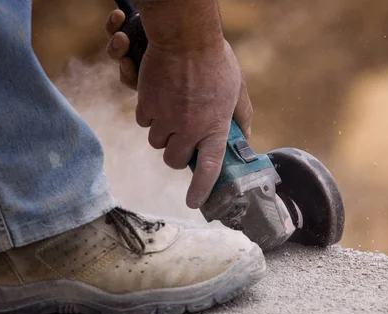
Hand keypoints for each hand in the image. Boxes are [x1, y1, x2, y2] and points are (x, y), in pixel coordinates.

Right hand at [105, 8, 252, 209]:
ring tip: (173, 111)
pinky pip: (144, 122)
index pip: (209, 168)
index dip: (201, 189)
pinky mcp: (147, 105)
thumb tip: (243, 137)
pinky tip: (161, 97)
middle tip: (181, 140)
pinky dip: (150, 114)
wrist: (185, 36)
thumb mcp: (238, 89)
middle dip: (175, 154)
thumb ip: (242, 117)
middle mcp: (189, 128)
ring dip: (163, 133)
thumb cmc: (215, 60)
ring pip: (156, 142)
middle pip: (173, 160)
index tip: (194, 203)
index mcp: (214, 126)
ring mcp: (166, 118)